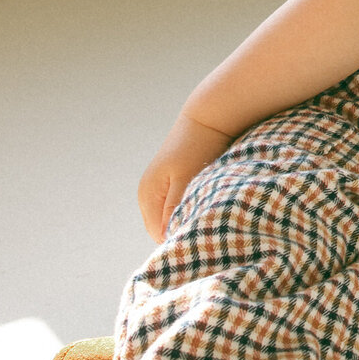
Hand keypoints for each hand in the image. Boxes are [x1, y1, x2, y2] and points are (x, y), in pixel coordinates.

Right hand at [138, 113, 232, 242]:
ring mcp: (158, 189)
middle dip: (184, 231)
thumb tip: (165, 236)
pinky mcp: (171, 184)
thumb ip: (174, 207)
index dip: (179, 240)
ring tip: (211, 216)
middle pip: (164, 229)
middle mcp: (148, 195)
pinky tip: (208, 205)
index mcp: (147, 195)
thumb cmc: (197, 148)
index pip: (159, 235)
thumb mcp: (186, 179)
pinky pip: (178, 208)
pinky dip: (191, 209)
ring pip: (172, 219)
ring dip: (188, 220)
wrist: (206, 119)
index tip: (203, 239)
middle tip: (210, 230)